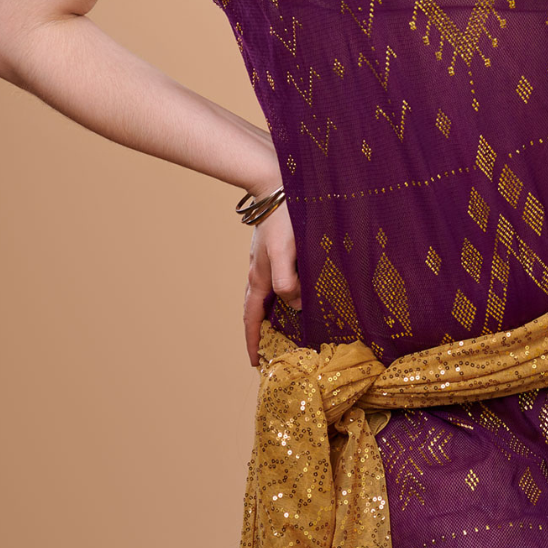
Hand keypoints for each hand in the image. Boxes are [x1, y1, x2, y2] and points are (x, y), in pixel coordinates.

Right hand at [242, 196, 300, 365]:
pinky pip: (275, 279)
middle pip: (256, 309)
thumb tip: (294, 304)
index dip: (253, 341)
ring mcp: (265, 259)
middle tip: (269, 351)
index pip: (252, 318)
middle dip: (260, 331)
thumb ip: (287, 280)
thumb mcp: (284, 252)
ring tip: (284, 328)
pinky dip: (281, 293)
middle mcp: (258, 271)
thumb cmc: (282, 218)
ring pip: (266, 294)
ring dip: (271, 313)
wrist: (275, 185)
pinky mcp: (274, 248)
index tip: (255, 362)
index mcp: (258, 277)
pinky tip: (295, 291)